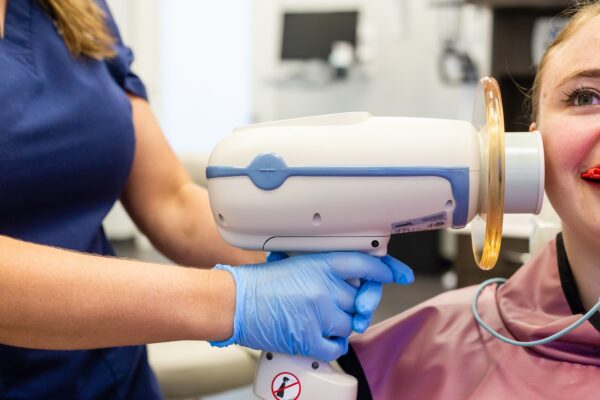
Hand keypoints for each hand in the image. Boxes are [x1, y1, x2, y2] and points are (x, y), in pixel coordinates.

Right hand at [210, 252, 412, 360]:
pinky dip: (332, 344)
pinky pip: (338, 345)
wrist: (236, 301)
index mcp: (321, 264)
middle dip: (351, 305)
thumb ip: (327, 270)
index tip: (399, 274)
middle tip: (337, 305)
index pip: (367, 264)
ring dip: (336, 324)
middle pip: (359, 301)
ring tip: (314, 318)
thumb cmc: (261, 284)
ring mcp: (319, 313)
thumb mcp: (297, 263)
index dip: (387, 269)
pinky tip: (318, 336)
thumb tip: (352, 280)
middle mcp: (325, 287)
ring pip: (349, 324)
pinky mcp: (310, 338)